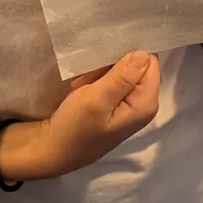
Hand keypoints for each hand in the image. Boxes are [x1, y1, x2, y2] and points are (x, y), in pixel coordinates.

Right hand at [1, 51, 160, 178]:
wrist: (53, 150)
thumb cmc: (74, 127)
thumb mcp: (96, 99)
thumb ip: (122, 77)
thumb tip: (143, 53)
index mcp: (146, 103)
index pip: (149, 62)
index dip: (126, 56)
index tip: (104, 65)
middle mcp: (144, 102)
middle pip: (137, 66)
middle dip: (112, 65)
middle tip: (90, 78)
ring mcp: (131, 104)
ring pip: (122, 71)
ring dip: (101, 73)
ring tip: (83, 86)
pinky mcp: (118, 104)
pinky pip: (113, 80)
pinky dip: (97, 80)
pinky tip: (84, 89)